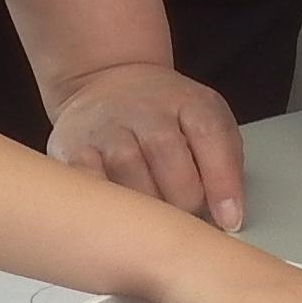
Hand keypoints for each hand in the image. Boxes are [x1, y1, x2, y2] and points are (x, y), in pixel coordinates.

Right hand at [45, 61, 248, 229]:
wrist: (107, 82)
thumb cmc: (165, 117)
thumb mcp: (204, 121)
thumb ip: (224, 163)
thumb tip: (229, 218)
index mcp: (187, 102)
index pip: (210, 137)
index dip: (222, 184)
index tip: (228, 220)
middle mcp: (145, 110)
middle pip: (172, 165)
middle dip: (185, 202)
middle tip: (183, 215)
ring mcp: (106, 129)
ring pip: (132, 179)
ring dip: (147, 209)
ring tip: (152, 217)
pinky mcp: (72, 148)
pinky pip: (91, 185)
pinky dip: (106, 203)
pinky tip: (117, 211)